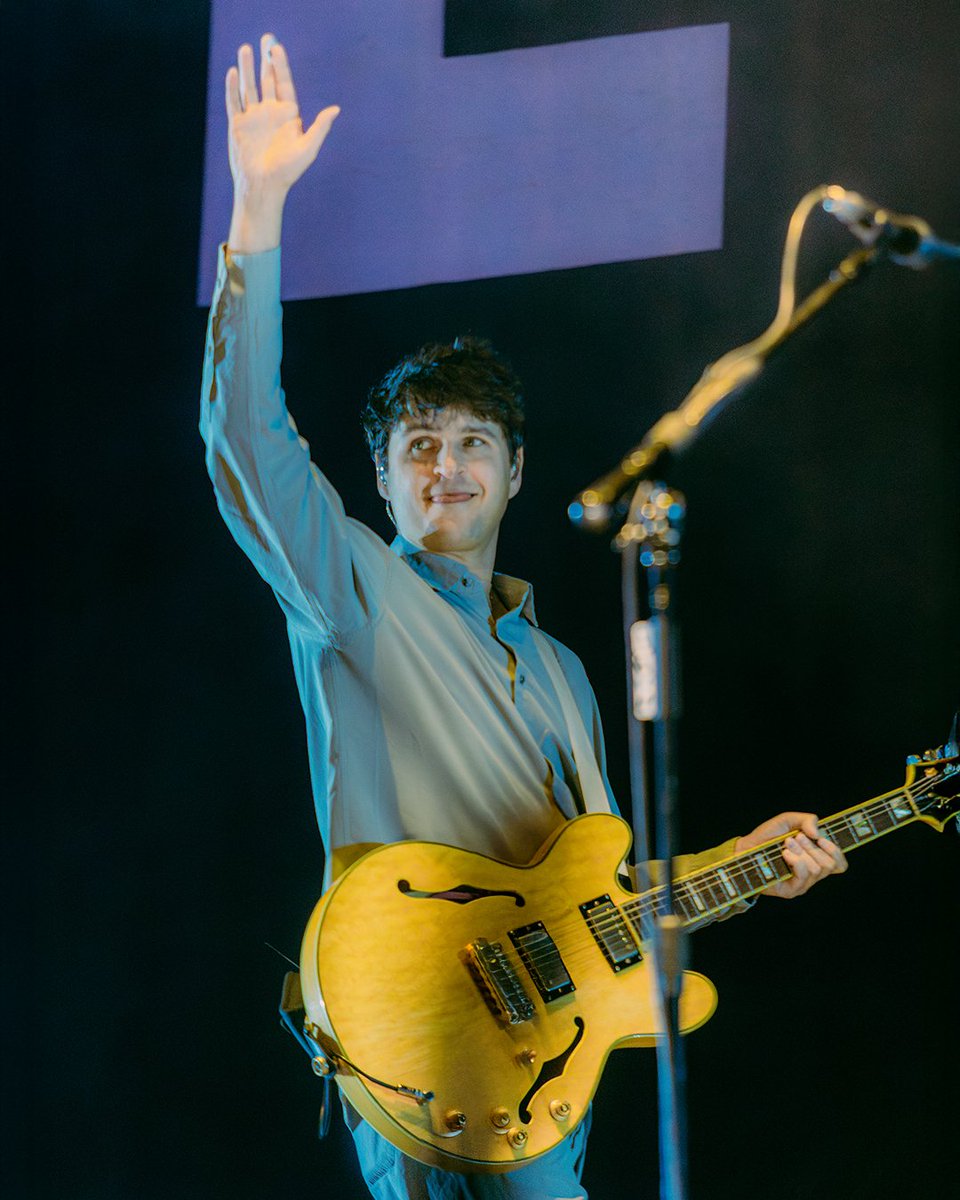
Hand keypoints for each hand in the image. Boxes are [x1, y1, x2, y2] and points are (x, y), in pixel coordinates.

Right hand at [225, 33, 339, 252]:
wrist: (263, 186)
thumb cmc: (288, 171)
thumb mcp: (308, 148)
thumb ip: (320, 127)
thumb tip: (336, 109)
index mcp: (288, 116)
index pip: (284, 84)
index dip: (281, 66)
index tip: (277, 49)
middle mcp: (270, 113)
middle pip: (267, 80)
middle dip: (266, 60)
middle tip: (266, 39)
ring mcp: (253, 118)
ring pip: (249, 87)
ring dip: (248, 68)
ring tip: (246, 48)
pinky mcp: (237, 125)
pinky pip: (234, 101)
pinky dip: (233, 87)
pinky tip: (234, 72)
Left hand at [734, 812, 847, 899]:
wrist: (745, 849)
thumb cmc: (768, 836)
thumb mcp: (787, 821)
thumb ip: (806, 820)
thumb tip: (817, 834)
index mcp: (817, 858)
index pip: (840, 864)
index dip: (836, 851)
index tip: (820, 839)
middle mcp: (813, 874)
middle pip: (830, 865)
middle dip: (813, 847)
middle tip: (796, 837)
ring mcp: (803, 884)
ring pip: (817, 869)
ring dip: (802, 851)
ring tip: (786, 844)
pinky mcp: (792, 890)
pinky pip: (803, 875)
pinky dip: (796, 860)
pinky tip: (784, 853)